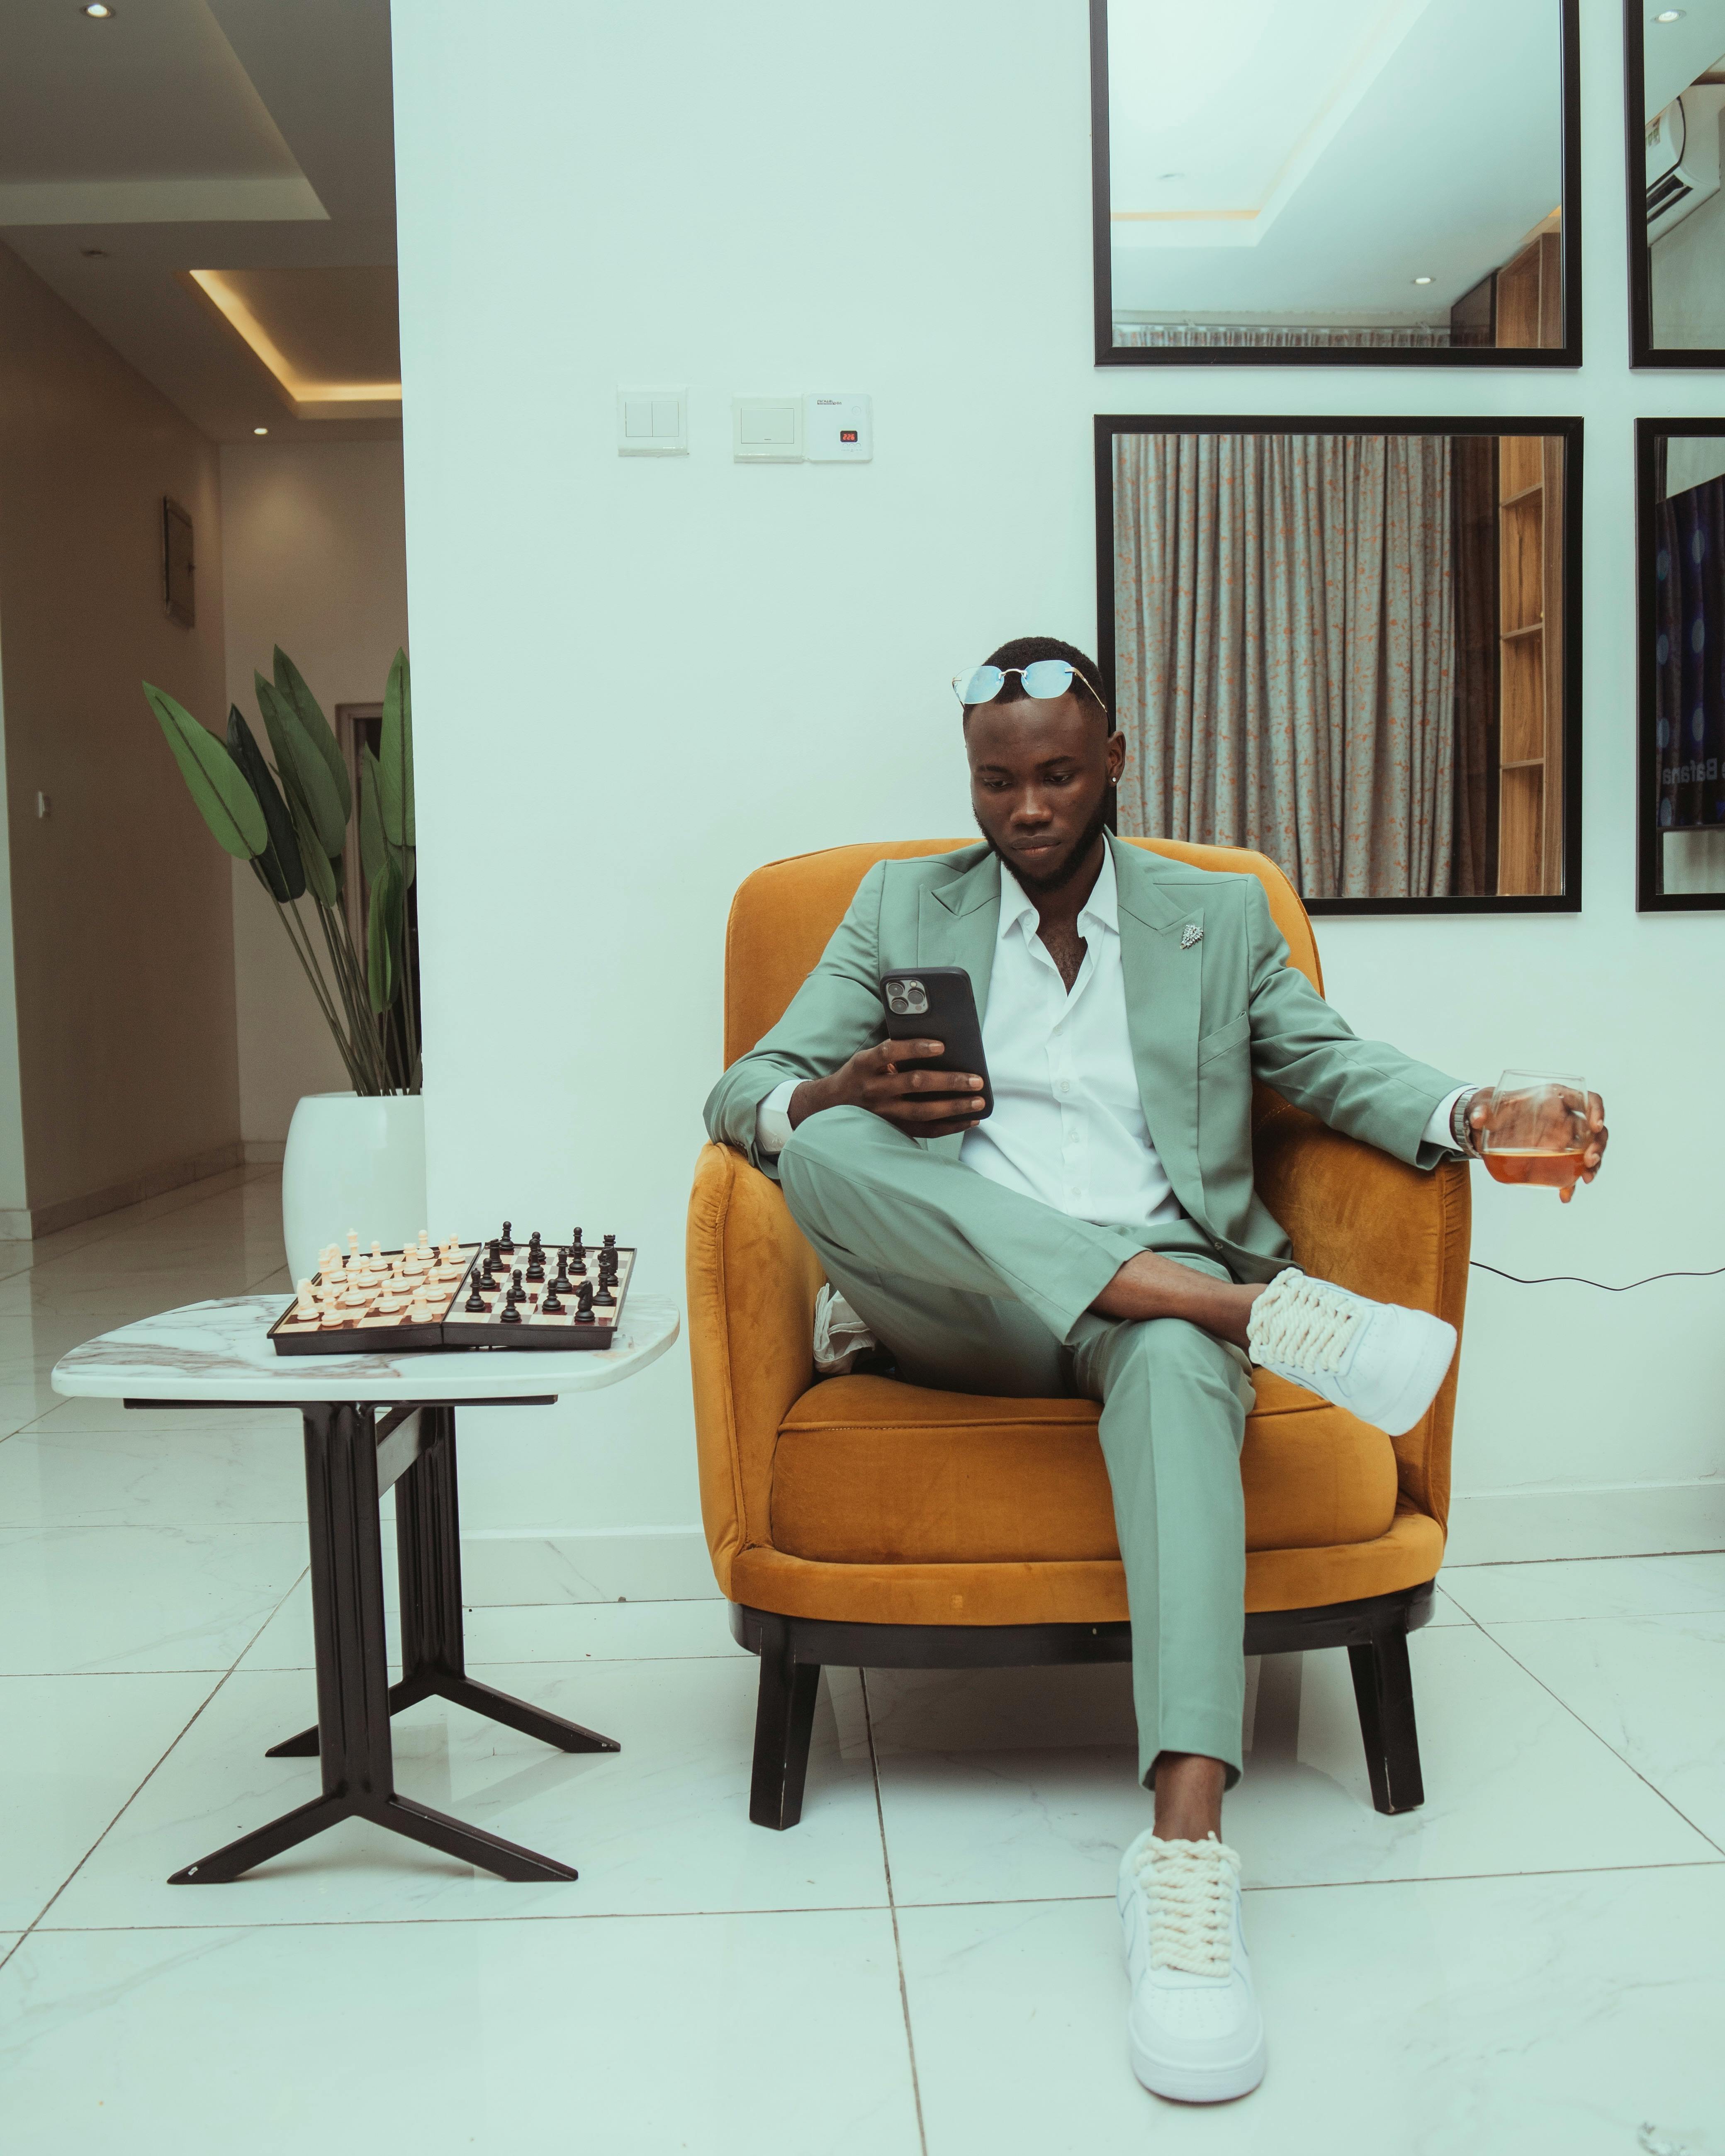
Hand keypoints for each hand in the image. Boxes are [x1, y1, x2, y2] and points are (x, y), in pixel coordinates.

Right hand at [788, 1040, 987, 1140]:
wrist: (831, 1105)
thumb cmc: (858, 1075)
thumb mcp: (866, 1058)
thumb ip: (893, 1052)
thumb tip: (937, 1045)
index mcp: (865, 1065)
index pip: (889, 1052)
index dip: (915, 1048)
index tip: (941, 1045)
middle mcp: (874, 1089)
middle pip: (915, 1084)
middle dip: (949, 1082)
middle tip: (976, 1080)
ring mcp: (883, 1112)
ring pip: (923, 1111)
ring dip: (954, 1107)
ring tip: (979, 1101)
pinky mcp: (892, 1128)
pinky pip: (925, 1130)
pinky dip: (950, 1126)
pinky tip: (970, 1119)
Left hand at [1466, 1085, 1607, 1200]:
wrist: (1484, 1126)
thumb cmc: (1491, 1107)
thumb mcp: (1484, 1104)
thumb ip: (1480, 1108)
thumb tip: (1478, 1118)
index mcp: (1556, 1098)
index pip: (1587, 1099)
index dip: (1597, 1110)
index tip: (1595, 1126)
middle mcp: (1565, 1118)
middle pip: (1594, 1131)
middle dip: (1598, 1146)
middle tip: (1589, 1160)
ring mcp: (1562, 1139)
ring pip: (1588, 1151)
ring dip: (1591, 1166)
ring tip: (1584, 1180)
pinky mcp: (1554, 1157)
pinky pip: (1569, 1170)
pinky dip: (1570, 1183)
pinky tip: (1564, 1195)